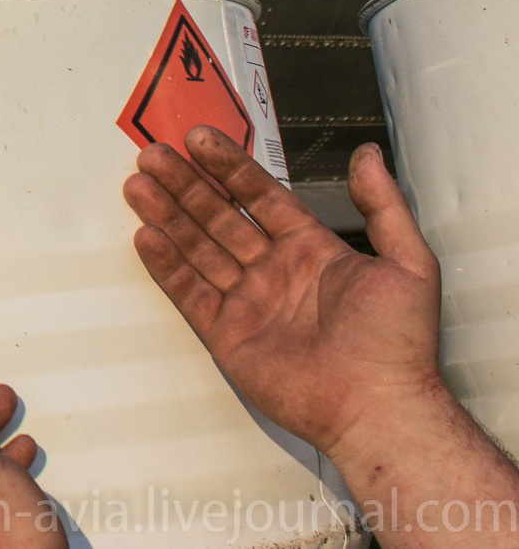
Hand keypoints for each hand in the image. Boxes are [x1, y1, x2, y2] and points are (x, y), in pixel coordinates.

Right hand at [124, 128, 443, 463]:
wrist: (378, 408)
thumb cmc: (399, 343)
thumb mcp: (410, 263)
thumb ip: (384, 206)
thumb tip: (366, 154)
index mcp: (312, 251)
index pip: (261, 197)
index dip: (229, 167)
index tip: (199, 140)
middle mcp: (274, 272)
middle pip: (220, 217)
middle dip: (185, 184)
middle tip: (153, 154)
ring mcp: (248, 303)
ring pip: (197, 248)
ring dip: (167, 215)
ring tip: (137, 185)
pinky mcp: (227, 335)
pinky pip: (189, 292)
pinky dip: (166, 265)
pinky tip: (146, 236)